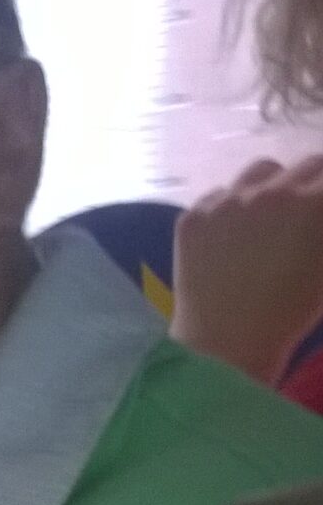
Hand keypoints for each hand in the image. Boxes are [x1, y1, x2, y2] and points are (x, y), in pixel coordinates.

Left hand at [173, 155, 322, 382]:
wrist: (228, 340)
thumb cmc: (293, 311)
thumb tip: (317, 219)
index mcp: (315, 204)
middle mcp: (271, 191)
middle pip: (307, 165)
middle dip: (317, 183)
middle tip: (314, 207)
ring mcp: (227, 200)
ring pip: (262, 170)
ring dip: (276, 183)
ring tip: (276, 211)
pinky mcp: (194, 214)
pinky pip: (221, 195)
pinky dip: (234, 207)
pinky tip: (234, 234)